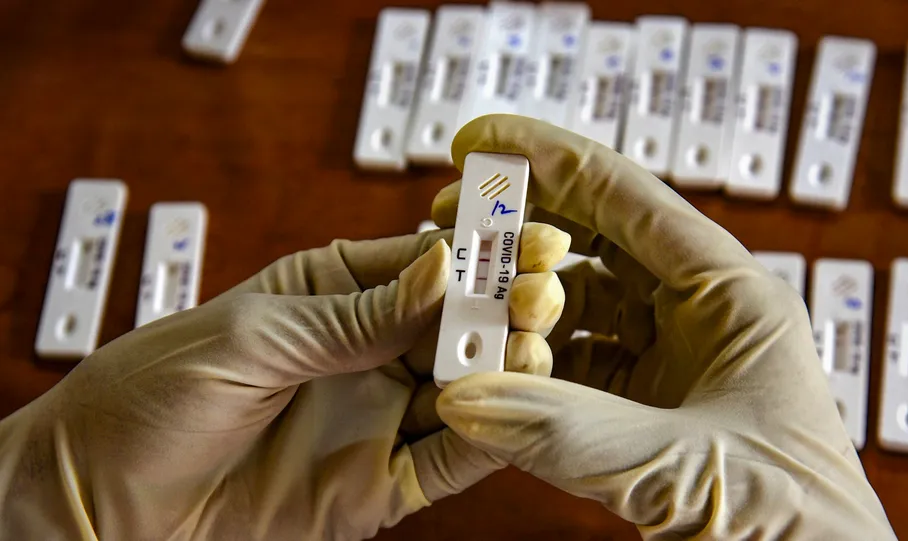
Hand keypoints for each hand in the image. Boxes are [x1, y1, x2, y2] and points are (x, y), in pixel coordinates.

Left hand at [0, 227, 568, 539]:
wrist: (99, 497)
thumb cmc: (150, 393)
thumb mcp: (253, 336)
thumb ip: (356, 314)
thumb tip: (443, 269)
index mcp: (336, 292)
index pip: (426, 261)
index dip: (479, 247)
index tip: (526, 234)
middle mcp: (367, 352)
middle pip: (461, 323)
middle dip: (506, 304)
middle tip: (538, 294)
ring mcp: (378, 417)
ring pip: (469, 388)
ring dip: (509, 368)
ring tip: (533, 347)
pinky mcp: (380, 484)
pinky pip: (450, 458)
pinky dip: (486, 435)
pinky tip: (508, 409)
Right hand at [432, 115, 895, 539]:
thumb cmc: (798, 530)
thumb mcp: (683, 468)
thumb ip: (568, 433)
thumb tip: (468, 394)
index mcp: (731, 298)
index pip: (629, 199)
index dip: (549, 162)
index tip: (482, 143)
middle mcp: (699, 321)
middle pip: (595, 242)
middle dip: (521, 225)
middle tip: (454, 215)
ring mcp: (669, 367)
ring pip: (576, 306)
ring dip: (517, 300)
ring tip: (461, 296)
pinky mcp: (643, 414)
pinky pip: (570, 368)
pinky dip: (525, 363)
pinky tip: (489, 364)